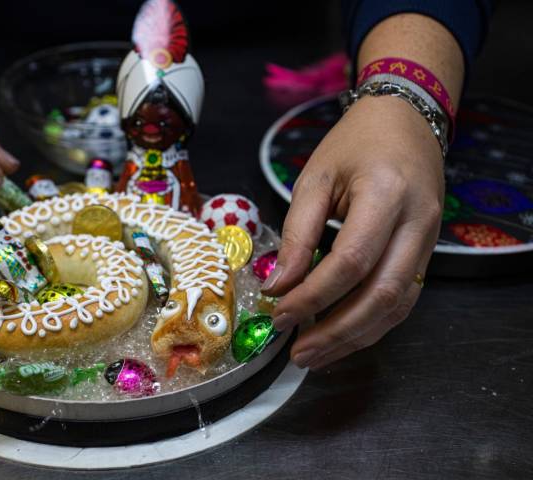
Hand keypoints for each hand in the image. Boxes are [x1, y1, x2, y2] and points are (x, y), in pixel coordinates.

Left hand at [262, 95, 444, 369]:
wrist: (405, 121)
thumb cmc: (354, 144)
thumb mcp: (315, 178)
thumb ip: (297, 233)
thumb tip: (279, 287)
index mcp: (385, 195)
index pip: (350, 262)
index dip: (313, 296)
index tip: (278, 314)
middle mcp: (416, 223)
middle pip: (382, 295)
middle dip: (337, 332)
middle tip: (298, 353)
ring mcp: (429, 241)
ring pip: (398, 306)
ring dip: (355, 337)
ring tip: (314, 355)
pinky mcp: (427, 252)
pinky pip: (404, 299)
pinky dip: (371, 323)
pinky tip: (341, 335)